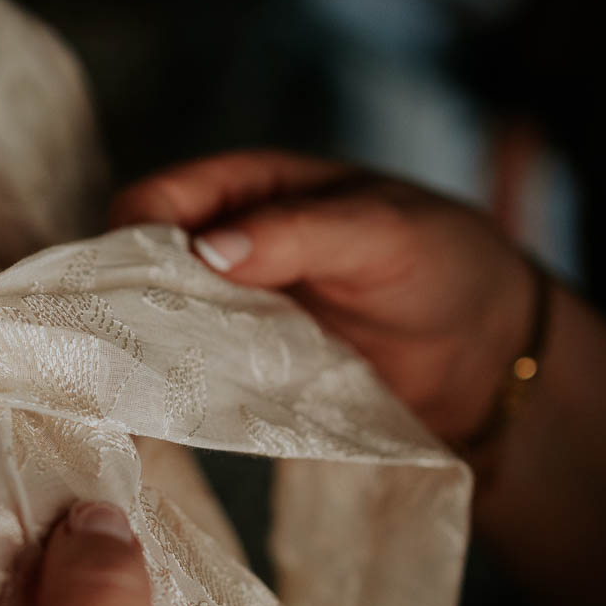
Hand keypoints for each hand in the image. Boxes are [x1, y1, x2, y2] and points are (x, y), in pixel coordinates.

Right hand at [113, 150, 540, 448]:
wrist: (488, 354)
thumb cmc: (445, 265)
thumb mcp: (381, 233)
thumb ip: (299, 233)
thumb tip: (209, 249)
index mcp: (248, 189)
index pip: (156, 200)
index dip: (130, 237)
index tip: (124, 289)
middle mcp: (226, 247)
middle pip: (138, 266)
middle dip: (123, 302)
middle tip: (118, 350)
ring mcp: (232, 313)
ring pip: (157, 325)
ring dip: (143, 353)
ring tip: (129, 391)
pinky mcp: (246, 371)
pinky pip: (192, 376)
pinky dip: (175, 393)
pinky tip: (162, 416)